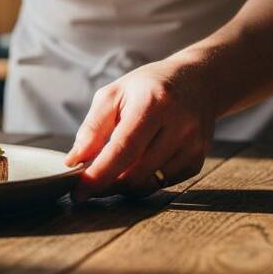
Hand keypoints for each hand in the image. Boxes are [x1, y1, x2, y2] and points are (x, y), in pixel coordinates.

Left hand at [64, 55, 217, 201]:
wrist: (196, 82)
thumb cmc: (147, 87)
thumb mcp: (113, 95)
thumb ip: (92, 128)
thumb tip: (74, 160)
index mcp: (153, 104)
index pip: (123, 149)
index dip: (99, 174)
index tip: (79, 191)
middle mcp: (179, 126)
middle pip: (136, 172)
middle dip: (106, 184)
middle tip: (87, 184)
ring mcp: (192, 145)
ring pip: (149, 183)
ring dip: (123, 185)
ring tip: (108, 173)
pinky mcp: (198, 160)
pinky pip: (163, 183)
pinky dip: (143, 181)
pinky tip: (134, 166)